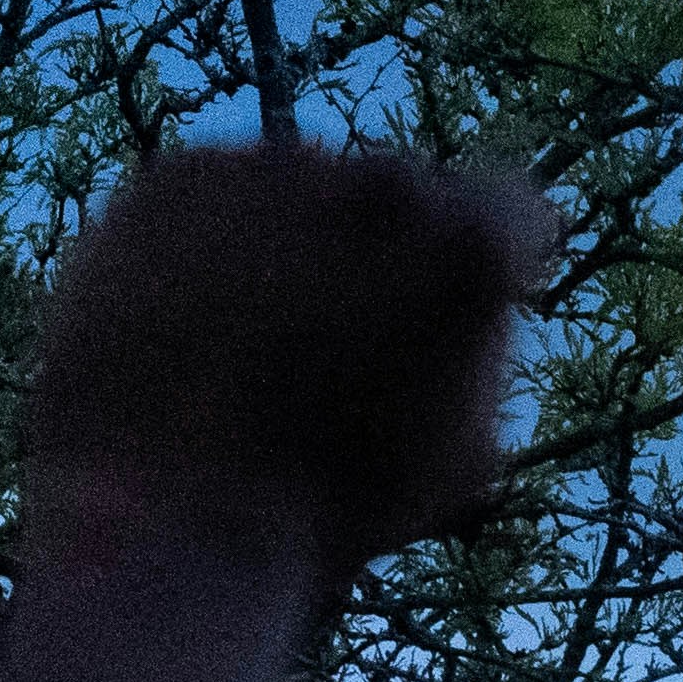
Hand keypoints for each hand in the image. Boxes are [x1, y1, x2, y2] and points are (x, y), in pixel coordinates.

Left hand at [18, 143, 558, 579]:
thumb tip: (460, 320)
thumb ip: (476, 355)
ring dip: (295, 241)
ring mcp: (278, 169)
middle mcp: (386, 183)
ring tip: (252, 343)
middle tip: (339, 341)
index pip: (515, 215)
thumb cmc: (332, 506)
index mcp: (475, 247)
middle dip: (384, 253)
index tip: (455, 316)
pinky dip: (210, 242)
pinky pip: (214, 195)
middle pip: (405, 196)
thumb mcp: (461, 454)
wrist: (167, 512)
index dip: (487, 274)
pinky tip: (193, 322)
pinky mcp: (180, 176)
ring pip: (304, 190)